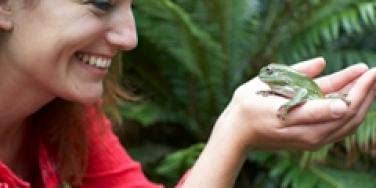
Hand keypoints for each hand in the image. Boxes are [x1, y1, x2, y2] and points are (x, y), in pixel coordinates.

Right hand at [214, 57, 374, 150]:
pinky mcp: (312, 140)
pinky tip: (356, 95)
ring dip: (363, 101)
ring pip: (348, 122)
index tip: (368, 72)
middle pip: (349, 114)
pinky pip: (340, 127)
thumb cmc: (248, 107)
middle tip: (375, 72)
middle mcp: (310, 134)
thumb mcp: (266, 88)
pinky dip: (353, 111)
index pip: (339, 106)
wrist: (237, 134)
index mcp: (299, 119)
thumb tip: (322, 62)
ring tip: (371, 81)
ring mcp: (312, 140)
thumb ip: (296, 77)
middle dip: (366, 92)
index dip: (357, 88)